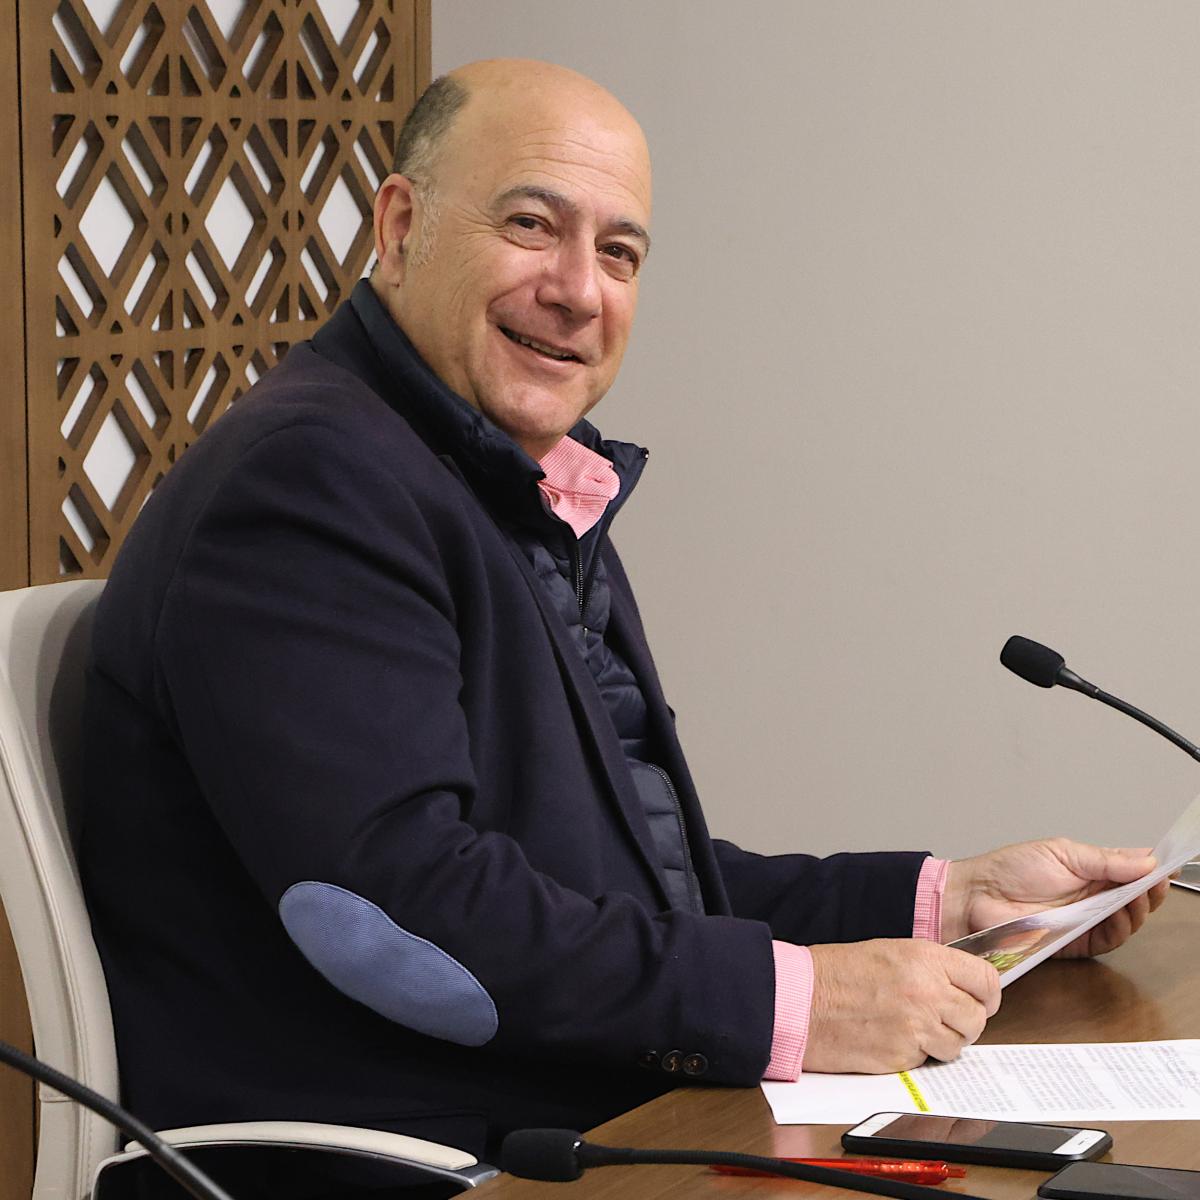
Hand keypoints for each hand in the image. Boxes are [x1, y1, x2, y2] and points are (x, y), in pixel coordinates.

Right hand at [804, 939, 999, 1072]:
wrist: (801, 999)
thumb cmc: (836, 973)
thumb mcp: (890, 952)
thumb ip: (930, 968)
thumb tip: (962, 988)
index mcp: (925, 958)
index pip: (986, 980)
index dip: (987, 995)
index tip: (980, 1001)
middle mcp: (927, 991)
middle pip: (977, 1018)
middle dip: (964, 1022)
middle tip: (942, 1019)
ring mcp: (916, 1026)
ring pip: (958, 1045)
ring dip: (941, 1042)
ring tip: (912, 1029)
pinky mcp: (902, 1056)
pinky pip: (928, 1061)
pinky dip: (915, 1055)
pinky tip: (892, 1039)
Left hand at [942, 839, 1169, 956]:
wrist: (978, 897)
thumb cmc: (1009, 870)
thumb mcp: (1062, 853)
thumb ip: (1104, 859)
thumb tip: (1145, 858)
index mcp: (1087, 869)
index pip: (1129, 871)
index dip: (1149, 870)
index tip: (1167, 866)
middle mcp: (1090, 895)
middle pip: (1134, 898)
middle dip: (1149, 891)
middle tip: (1154, 884)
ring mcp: (1084, 920)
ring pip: (1126, 921)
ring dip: (1137, 910)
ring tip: (1136, 899)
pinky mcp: (1076, 943)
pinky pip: (1107, 941)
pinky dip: (1119, 930)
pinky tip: (1120, 918)